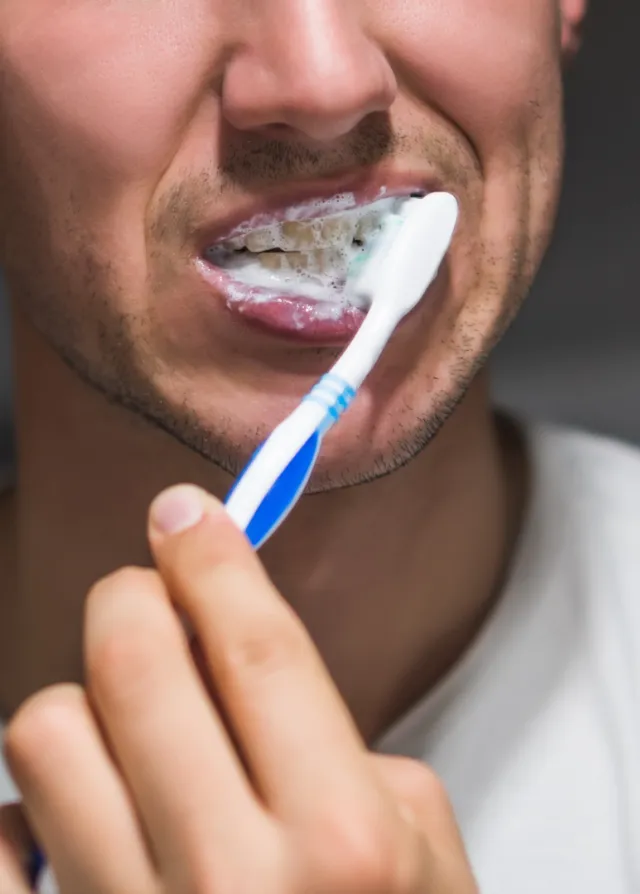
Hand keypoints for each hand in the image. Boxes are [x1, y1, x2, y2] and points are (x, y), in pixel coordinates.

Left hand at [1, 485, 477, 892]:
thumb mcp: (420, 848)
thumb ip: (336, 743)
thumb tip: (231, 653)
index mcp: (342, 839)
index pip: (254, 644)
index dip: (212, 555)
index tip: (185, 509)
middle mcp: (235, 884)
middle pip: (133, 660)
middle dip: (134, 596)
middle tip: (151, 598)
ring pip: (45, 729)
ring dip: (85, 706)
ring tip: (129, 739)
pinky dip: (29, 806)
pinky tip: (78, 824)